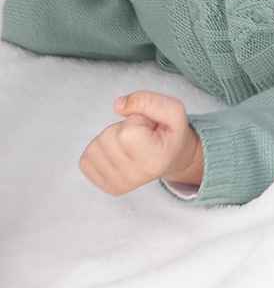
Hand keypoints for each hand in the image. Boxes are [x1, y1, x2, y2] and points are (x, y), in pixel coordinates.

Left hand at [79, 92, 203, 195]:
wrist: (170, 158)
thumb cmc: (170, 132)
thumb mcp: (173, 108)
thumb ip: (148, 100)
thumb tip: (117, 105)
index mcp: (154, 159)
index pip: (126, 133)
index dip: (135, 120)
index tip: (148, 126)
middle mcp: (135, 177)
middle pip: (107, 138)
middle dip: (121, 128)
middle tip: (140, 134)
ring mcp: (119, 185)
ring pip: (94, 147)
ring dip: (110, 138)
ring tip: (130, 142)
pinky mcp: (107, 187)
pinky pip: (86, 160)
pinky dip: (99, 149)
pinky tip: (117, 152)